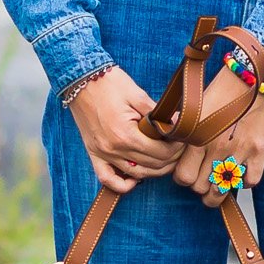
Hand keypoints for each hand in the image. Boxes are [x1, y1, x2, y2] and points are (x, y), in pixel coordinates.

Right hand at [69, 65, 183, 193]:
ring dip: (154, 171)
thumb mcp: (137, 94)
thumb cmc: (109, 83)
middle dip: (170, 159)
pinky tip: (136, 179)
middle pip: (151, 166)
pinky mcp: (93, 153)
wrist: (80, 79)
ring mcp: (102, 153)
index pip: (160, 153)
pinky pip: (107, 179)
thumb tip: (176, 123)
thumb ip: (157, 113)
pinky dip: (123, 184)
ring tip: (166, 159)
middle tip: (178, 148)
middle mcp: (113, 148)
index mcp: (126, 134)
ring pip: (135, 175)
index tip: (182, 139)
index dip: (176, 148)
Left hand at [172, 47, 263, 208]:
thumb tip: (179, 150)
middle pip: (200, 188)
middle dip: (201, 186)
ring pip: (223, 190)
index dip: (185, 177)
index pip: (182, 177)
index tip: (190, 171)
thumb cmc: (227, 87)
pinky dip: (246, 180)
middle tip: (206, 177)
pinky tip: (243, 169)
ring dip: (220, 190)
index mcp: (197, 136)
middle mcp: (216, 147)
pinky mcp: (260, 151)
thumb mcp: (198, 107)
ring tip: (221, 182)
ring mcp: (239, 151)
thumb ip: (187, 131)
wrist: (258, 74)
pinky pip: (250, 182)